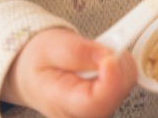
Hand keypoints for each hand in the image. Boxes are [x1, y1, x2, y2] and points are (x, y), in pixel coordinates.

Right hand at [1, 28, 136, 117]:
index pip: (97, 101)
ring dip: (116, 61)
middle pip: (116, 92)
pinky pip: (125, 82)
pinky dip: (118, 65)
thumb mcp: (49, 47)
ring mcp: (98, 111)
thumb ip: (78, 51)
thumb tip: (107, 54)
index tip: (110, 54)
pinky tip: (100, 61)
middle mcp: (83, 114)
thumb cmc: (37, 63)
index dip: (111, 77)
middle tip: (96, 47)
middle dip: (113, 62)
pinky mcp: (107, 102)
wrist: (32, 72)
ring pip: (125, 85)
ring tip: (92, 55)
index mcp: (62, 104)